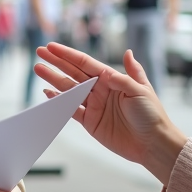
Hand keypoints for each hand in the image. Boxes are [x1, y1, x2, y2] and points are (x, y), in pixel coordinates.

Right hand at [34, 43, 187, 184]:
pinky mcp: (90, 122)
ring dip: (53, 79)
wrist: (153, 144)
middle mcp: (100, 90)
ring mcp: (94, 105)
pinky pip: (71, 110)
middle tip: (39, 53)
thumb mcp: (140, 90)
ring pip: (69, 89)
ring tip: (38, 69)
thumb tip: (125, 54)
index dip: (68, 54)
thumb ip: (125, 76)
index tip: (52, 47)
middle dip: (56, 62)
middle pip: (73, 73)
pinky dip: (59, 102)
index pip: (85, 63)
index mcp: (112, 79)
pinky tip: (48, 93)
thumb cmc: (152, 115)